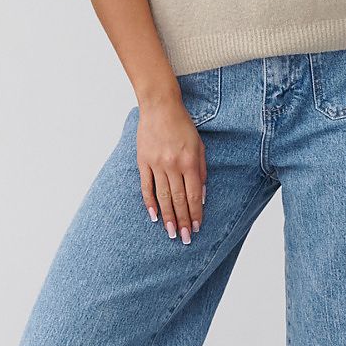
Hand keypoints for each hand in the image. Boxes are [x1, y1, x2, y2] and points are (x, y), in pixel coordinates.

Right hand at [136, 96, 206, 243]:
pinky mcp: (143, 162)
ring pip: (163, 197)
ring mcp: (156, 164)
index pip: (194, 195)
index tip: (196, 227)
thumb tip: (201, 196)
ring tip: (171, 233)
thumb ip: (202, 171)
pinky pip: (146, 187)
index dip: (195, 213)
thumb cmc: (183, 126)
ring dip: (168, 217)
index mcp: (190, 162)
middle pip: (179, 199)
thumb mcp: (200, 146)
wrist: (160, 107)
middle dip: (182, 221)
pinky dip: (150, 203)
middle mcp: (173, 165)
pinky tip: (154, 216)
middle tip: (185, 238)